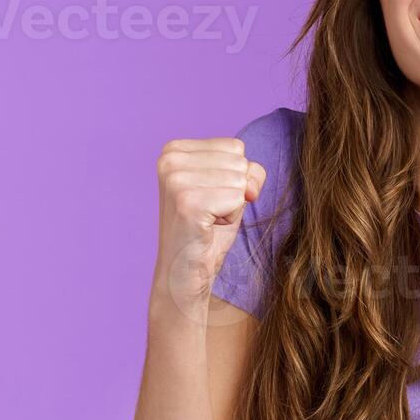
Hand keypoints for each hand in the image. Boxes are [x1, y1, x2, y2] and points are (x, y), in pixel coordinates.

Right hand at [154, 138, 265, 308]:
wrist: (183, 273)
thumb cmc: (208, 231)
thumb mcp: (231, 188)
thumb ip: (248, 171)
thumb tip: (249, 185)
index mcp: (174, 149)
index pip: (235, 146)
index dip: (234, 177)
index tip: (210, 198)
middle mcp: (169, 159)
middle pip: (239, 161)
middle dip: (234, 192)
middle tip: (209, 213)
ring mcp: (176, 180)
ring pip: (240, 180)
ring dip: (232, 206)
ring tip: (208, 220)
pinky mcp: (187, 202)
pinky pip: (237, 199)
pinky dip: (231, 218)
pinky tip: (208, 228)